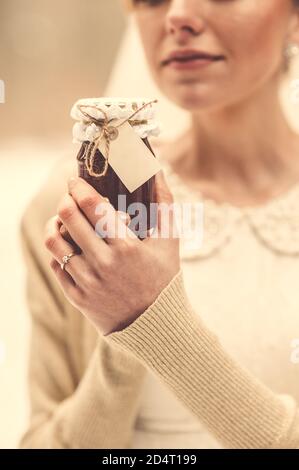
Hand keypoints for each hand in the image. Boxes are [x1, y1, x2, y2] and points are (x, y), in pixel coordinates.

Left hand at [44, 171, 179, 335]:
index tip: (76, 179)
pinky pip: (55, 264)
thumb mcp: (170, 240)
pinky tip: (68, 244)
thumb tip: (157, 171)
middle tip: (71, 196)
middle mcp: (103, 263)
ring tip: (64, 219)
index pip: (91, 205)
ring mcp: (87, 282)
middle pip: (67, 217)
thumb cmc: (164, 278)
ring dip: (55, 223)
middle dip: (65, 199)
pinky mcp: (77, 297)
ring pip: (54, 241)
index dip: (78, 186)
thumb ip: (164, 203)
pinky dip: (58, 249)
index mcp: (126, 247)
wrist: (156, 324)